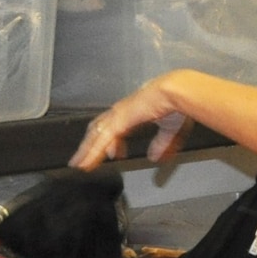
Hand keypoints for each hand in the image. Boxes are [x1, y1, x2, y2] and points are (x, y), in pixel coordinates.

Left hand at [69, 72, 193, 169]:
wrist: (175, 92)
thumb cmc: (177, 103)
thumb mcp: (170, 128)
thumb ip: (162, 144)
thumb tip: (155, 158)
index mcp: (134, 109)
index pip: (114, 126)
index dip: (111, 140)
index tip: (114, 154)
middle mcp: (122, 111)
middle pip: (98, 129)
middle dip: (90, 144)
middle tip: (82, 159)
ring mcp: (117, 115)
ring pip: (95, 136)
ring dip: (86, 151)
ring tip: (79, 165)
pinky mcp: (117, 122)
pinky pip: (101, 141)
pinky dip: (92, 153)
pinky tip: (86, 164)